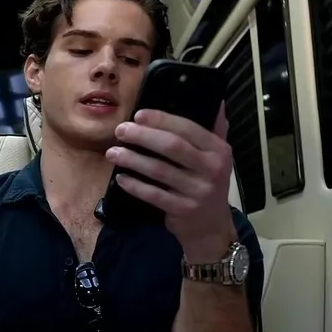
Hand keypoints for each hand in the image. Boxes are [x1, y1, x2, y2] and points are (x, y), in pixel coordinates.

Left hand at [108, 105, 237, 261]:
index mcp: (218, 151)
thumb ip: (216, 131)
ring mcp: (197, 191)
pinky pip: (153, 194)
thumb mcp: (218, 159)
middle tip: (120, 131)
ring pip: (159, 170)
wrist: (212, 229)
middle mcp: (211, 169)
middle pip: (172, 146)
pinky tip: (121, 178)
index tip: (138, 115)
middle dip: (143, 136)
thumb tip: (216, 101)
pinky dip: (135, 185)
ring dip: (133, 159)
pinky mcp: (182, 210)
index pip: (188, 129)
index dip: (161, 120)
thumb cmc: (209, 187)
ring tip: (113, 152)